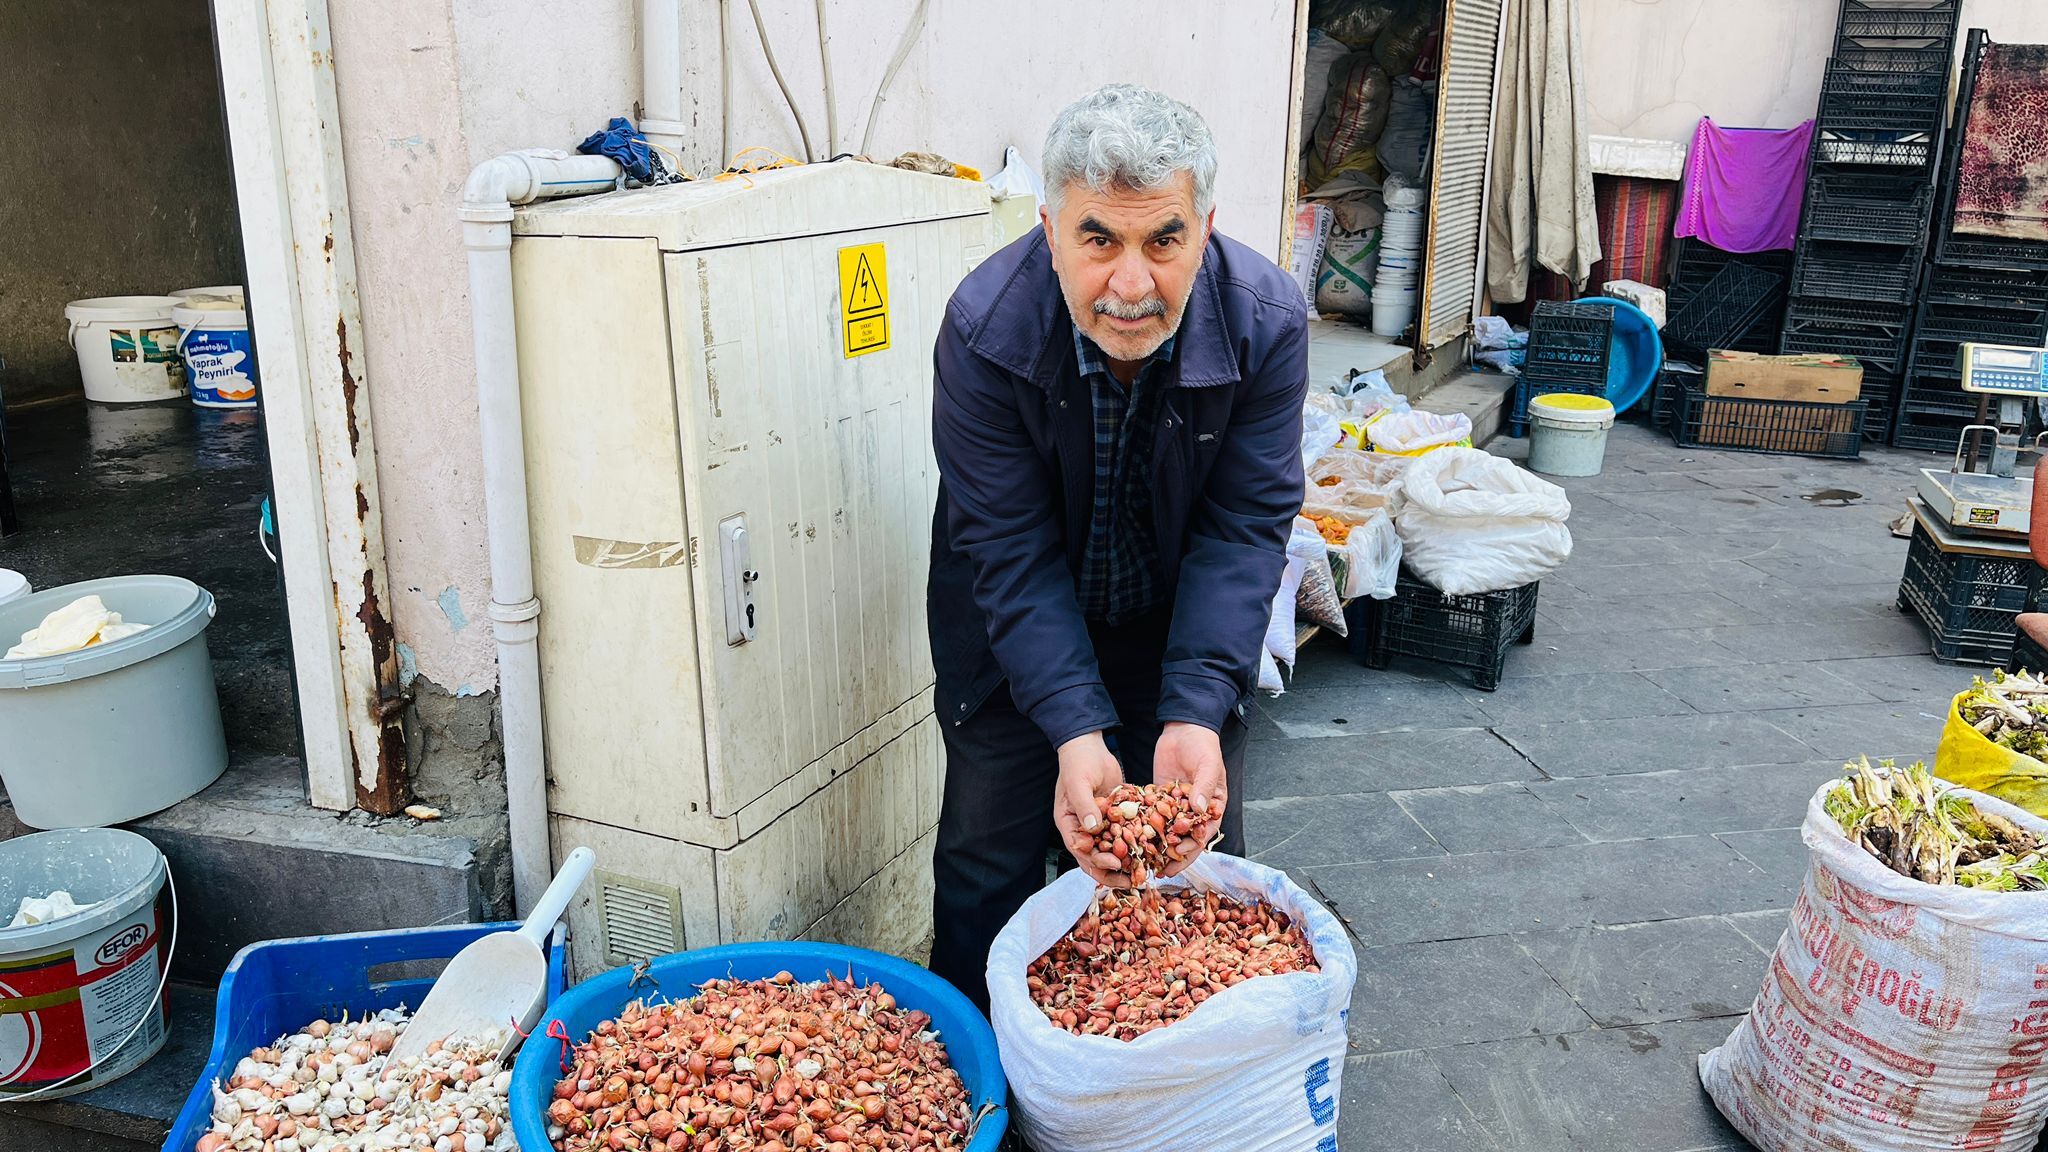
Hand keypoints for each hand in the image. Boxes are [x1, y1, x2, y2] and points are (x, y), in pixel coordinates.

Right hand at [1054, 731, 1127, 886]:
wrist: (1089, 745)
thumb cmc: (1077, 762)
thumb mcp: (1078, 783)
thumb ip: (1084, 806)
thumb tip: (1092, 828)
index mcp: (1069, 824)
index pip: (1081, 851)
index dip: (1097, 861)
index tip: (1115, 864)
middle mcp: (1083, 828)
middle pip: (1096, 858)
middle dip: (1113, 872)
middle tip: (1132, 881)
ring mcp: (1099, 824)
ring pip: (1111, 850)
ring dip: (1125, 862)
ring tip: (1142, 873)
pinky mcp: (1114, 817)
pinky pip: (1123, 835)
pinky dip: (1134, 844)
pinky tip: (1150, 851)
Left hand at [1152, 721, 1225, 876]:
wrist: (1184, 728)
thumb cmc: (1203, 745)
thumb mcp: (1208, 764)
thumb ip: (1204, 786)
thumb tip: (1200, 810)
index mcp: (1213, 806)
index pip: (1204, 832)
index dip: (1193, 845)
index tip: (1179, 853)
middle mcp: (1196, 811)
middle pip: (1186, 839)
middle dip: (1175, 856)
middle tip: (1162, 870)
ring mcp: (1177, 806)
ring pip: (1169, 832)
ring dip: (1160, 848)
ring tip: (1147, 864)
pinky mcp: (1161, 799)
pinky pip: (1154, 817)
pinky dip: (1147, 830)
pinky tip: (1134, 841)